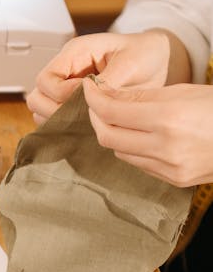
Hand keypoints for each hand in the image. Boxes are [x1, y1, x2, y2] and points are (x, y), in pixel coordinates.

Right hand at [26, 31, 173, 124]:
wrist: (157, 62)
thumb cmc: (144, 54)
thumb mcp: (133, 61)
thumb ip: (110, 79)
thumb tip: (92, 99)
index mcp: (75, 53)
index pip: (46, 79)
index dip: (61, 94)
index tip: (85, 98)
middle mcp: (66, 71)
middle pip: (37, 97)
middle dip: (54, 110)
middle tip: (82, 114)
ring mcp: (66, 89)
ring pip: (42, 111)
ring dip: (58, 121)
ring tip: (84, 121)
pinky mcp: (73, 105)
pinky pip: (56, 120)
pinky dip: (65, 127)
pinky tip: (85, 127)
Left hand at [82, 78, 212, 186]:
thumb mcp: (183, 91)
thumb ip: (142, 96)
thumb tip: (106, 94)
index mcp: (168, 117)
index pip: (112, 110)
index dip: (94, 99)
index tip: (89, 90)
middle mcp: (165, 146)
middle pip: (108, 136)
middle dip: (97, 118)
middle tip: (96, 104)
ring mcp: (169, 167)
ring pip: (121, 153)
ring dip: (113, 134)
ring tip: (117, 118)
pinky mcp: (173, 180)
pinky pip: (139, 164)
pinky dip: (130, 149)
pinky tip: (137, 136)